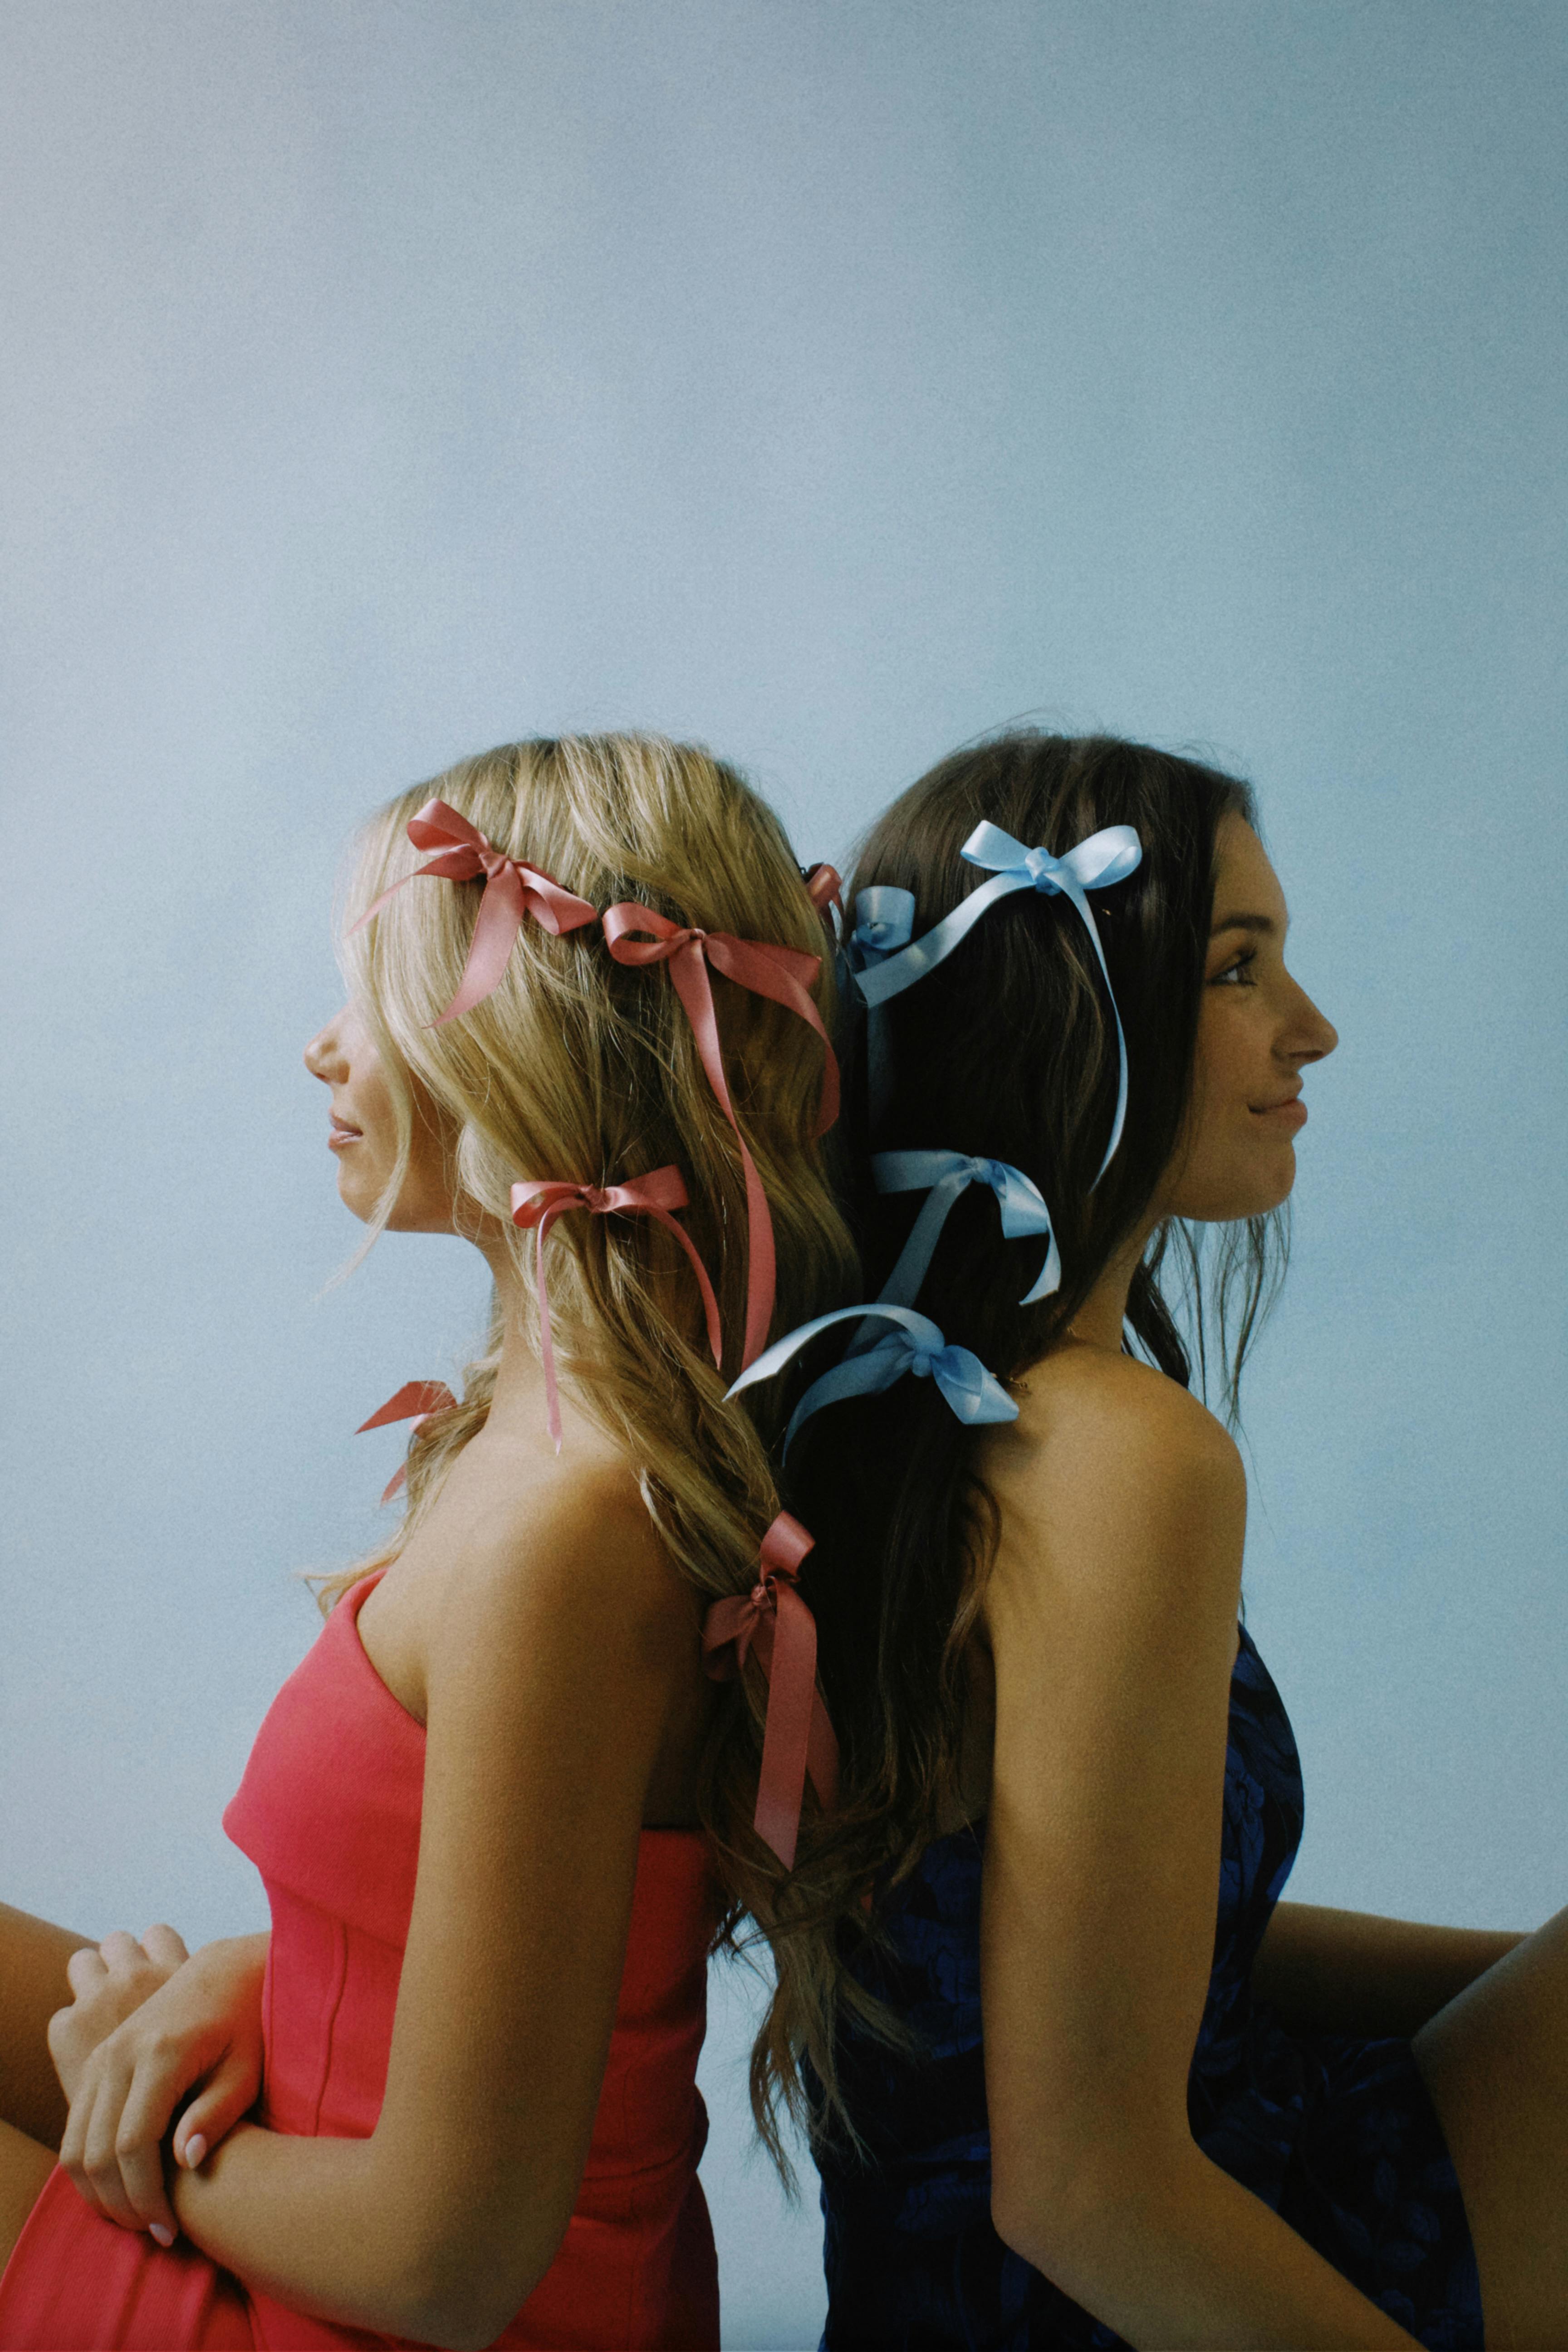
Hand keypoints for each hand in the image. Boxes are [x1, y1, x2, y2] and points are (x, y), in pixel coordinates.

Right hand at [53, 1931, 266, 2243]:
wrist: (225, 1972)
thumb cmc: (246, 2023)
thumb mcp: (247, 2068)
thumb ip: (217, 2113)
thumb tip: (185, 2161)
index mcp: (161, 2053)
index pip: (135, 2143)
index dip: (147, 2196)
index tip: (170, 2230)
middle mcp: (121, 2053)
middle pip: (98, 2150)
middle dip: (122, 2204)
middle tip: (155, 2233)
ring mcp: (103, 2056)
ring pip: (76, 2144)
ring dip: (99, 2192)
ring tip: (138, 2218)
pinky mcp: (97, 2063)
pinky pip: (75, 2128)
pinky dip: (88, 2167)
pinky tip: (121, 2190)